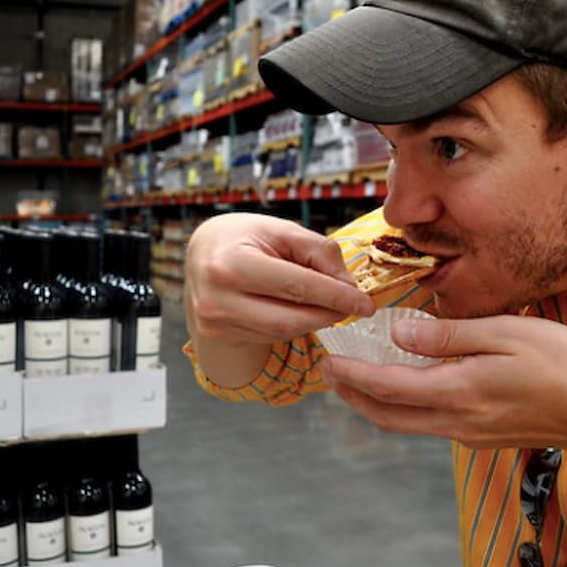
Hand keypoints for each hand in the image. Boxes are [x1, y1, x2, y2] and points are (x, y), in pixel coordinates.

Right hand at [185, 212, 375, 344]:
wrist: (201, 254)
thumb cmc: (243, 237)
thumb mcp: (281, 230)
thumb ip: (318, 251)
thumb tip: (348, 285)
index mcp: (231, 264)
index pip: (297, 286)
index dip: (336, 296)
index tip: (365, 303)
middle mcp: (218, 299)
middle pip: (292, 319)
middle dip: (330, 313)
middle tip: (354, 306)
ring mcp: (217, 322)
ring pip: (284, 332)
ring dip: (316, 320)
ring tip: (330, 304)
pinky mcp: (221, 335)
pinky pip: (271, 336)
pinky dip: (295, 324)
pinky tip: (302, 310)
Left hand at [320, 314, 566, 455]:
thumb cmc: (563, 366)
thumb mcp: (507, 333)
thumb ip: (450, 336)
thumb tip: (400, 335)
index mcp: (459, 392)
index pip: (388, 387)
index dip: (353, 374)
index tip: (328, 357)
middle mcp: (456, 421)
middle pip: (386, 415)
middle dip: (352, 394)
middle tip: (329, 370)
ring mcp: (467, 434)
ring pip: (405, 423)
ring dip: (374, 402)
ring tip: (355, 378)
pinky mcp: (479, 436)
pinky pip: (428, 422)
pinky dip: (403, 404)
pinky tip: (405, 383)